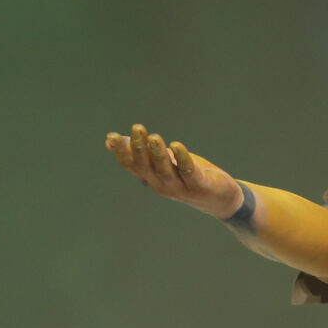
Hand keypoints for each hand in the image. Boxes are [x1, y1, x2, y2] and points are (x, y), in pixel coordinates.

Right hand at [104, 125, 246, 218]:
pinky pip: (188, 171)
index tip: (111, 137)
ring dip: (159, 153)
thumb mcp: (161, 162)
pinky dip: (182, 158)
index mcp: (150, 177)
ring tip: (154, 137)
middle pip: (146, 167)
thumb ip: (140, 153)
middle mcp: (160, 184)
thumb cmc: (185, 176)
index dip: (121, 152)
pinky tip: (177, 146)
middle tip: (137, 128)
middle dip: (140, 148)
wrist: (217, 199)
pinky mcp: (198, 184)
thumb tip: (110, 140)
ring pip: (165, 170)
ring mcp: (179, 186)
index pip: (131, 165)